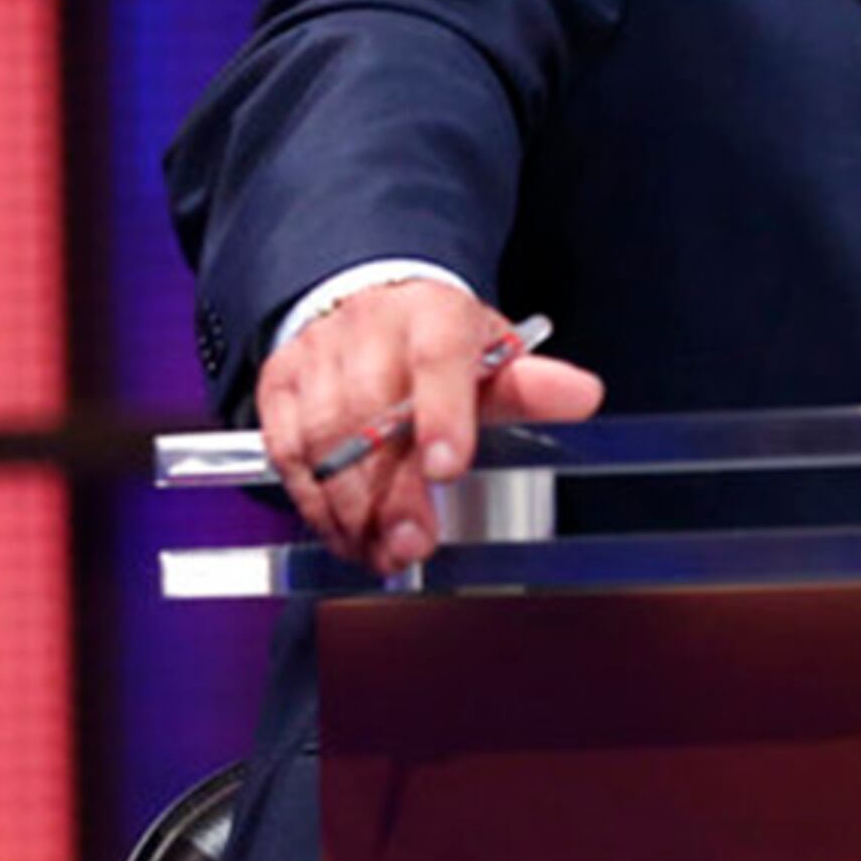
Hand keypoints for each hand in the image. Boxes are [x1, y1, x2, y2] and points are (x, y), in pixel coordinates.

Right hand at [253, 281, 605, 573]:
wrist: (369, 306)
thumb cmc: (439, 343)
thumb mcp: (492, 354)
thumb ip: (531, 385)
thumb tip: (582, 395)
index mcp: (432, 313)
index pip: (438, 357)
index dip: (441, 414)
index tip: (448, 468)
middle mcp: (367, 330)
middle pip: (371, 415)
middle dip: (392, 491)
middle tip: (415, 545)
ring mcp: (316, 358)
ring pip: (322, 441)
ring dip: (353, 510)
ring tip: (386, 554)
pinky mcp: (278, 386)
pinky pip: (288, 455)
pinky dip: (317, 506)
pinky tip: (348, 537)